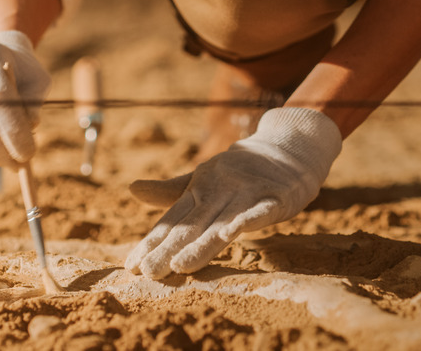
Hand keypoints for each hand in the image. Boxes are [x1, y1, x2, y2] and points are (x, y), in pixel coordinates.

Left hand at [125, 107, 341, 278]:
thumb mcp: (204, 178)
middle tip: (148, 273)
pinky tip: (230, 235)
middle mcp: (220, 190)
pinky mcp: (275, 196)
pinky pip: (260, 210)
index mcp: (200, 188)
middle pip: (192, 225)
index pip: (173, 220)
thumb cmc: (242, 169)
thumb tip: (131, 189)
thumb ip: (171, 191)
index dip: (153, 242)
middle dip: (169, 250)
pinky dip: (246, 221)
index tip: (131, 266)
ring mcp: (247, 192)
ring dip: (202, 244)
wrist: (289, 147)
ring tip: (180, 265)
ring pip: (222, 223)